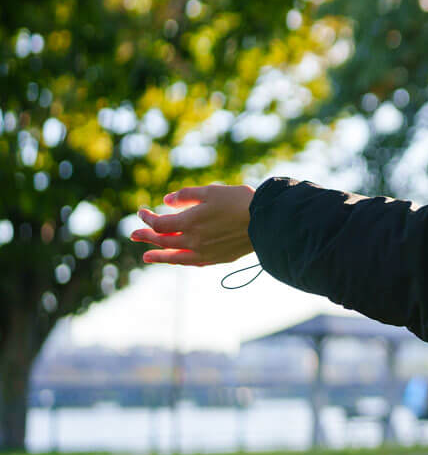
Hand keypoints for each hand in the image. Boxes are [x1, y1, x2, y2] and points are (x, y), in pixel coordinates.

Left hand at [129, 184, 255, 265]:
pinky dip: (182, 261)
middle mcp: (193, 241)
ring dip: (160, 256)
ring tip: (147, 258)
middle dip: (147, 237)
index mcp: (189, 223)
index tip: (141, 211)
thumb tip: (166, 201)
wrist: (266, 221)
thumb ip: (186, 195)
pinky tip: (178, 260)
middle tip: (133, 235)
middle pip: (163, 242)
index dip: (147, 218)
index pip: (159, 224)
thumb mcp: (211, 191)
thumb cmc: (239, 201)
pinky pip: (193, 262)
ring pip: (176, 257)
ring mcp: (205, 252)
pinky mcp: (218, 258)